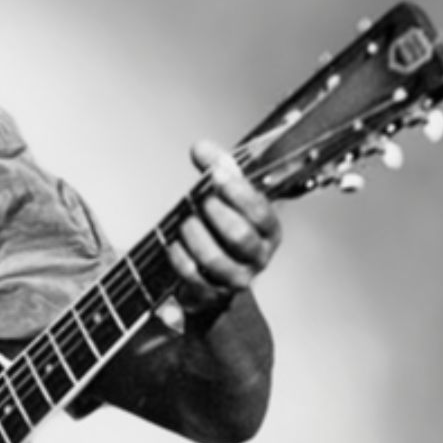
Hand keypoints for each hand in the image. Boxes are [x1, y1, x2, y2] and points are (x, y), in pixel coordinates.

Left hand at [167, 140, 282, 317]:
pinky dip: (179, 257)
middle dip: (214, 214)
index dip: (237, 191)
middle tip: (200, 201)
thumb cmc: (223, 230)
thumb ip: (217, 170)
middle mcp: (259, 256)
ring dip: (194, 236)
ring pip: (215, 259)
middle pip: (239, 236)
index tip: (216, 174)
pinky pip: (193, 277)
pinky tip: (173, 244)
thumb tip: (200, 148)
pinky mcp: (213, 295)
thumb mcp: (228, 199)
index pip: (260, 211)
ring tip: (185, 222)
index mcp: (269, 230)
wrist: (216, 279)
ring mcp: (237, 278)